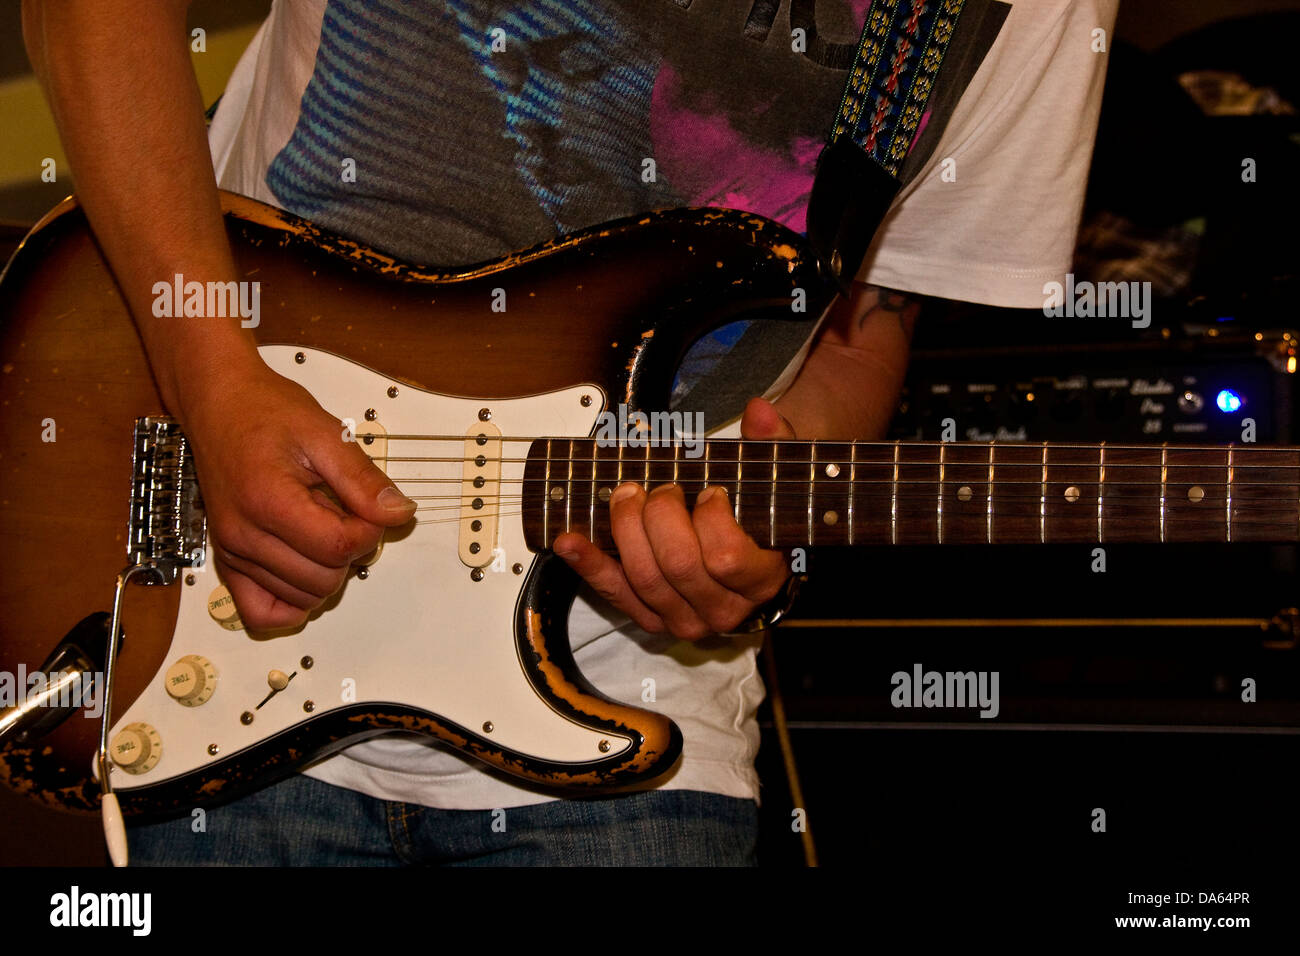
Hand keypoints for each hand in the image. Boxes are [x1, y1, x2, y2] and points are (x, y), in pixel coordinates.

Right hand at [180, 364, 416, 630]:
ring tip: (321, 527)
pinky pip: (262, 613)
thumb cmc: (266, 413)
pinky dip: (293, 602)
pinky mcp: (228, 561)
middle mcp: (243, 535)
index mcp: (268, 501)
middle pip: (324, 579)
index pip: (338, 547)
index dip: (369, 531)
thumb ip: (364, 480)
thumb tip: (400, 513)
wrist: (220, 404)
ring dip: (327, 573)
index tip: (368, 507)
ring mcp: (232, 552)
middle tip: (345, 512)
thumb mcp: (326, 434)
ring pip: (303, 598)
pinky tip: (308, 568)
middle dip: (350, 551)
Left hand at [552, 397, 793, 639]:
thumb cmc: (756, 517)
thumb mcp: (773, 478)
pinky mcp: (652, 619)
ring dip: (626, 529)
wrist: (747, 563)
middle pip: (679, 564)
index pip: (726, 558)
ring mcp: (685, 619)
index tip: (709, 492)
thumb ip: (773, 442)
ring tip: (626, 496)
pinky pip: (615, 594)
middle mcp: (723, 610)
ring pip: (644, 578)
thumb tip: (759, 410)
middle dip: (660, 515)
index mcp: (760, 580)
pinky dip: (589, 564)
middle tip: (660, 489)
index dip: (711, 519)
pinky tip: (568, 540)